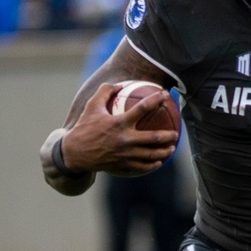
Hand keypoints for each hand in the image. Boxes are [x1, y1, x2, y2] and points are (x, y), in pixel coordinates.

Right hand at [61, 83, 177, 176]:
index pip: (142, 108)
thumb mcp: (91, 106)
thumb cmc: (84, 128)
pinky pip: (143, 166)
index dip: (155, 100)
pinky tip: (159, 161)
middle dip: (168, 135)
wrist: (74, 154)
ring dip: (164, 151)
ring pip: (151, 155)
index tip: (165, 95)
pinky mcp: (123, 165)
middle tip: (176, 133)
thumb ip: (104, 92)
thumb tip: (118, 84)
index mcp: (119, 123)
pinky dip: (153, 164)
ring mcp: (125, 155)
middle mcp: (125, 139)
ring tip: (172, 148)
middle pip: (154, 137)